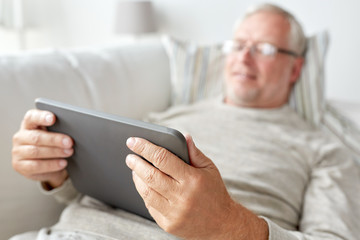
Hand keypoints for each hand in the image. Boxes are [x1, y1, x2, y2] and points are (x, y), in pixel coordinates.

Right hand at [12, 109, 72, 188]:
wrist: (48, 165)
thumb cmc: (53, 145)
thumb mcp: (56, 135)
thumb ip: (61, 129)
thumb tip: (75, 129)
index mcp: (29, 124)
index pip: (32, 117)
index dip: (42, 117)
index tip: (53, 118)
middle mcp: (21, 136)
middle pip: (37, 137)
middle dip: (55, 139)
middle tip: (70, 142)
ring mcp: (18, 152)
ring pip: (36, 151)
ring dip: (55, 152)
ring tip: (69, 152)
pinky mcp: (20, 166)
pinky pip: (35, 166)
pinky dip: (51, 164)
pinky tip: (63, 163)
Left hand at [126, 134, 267, 238]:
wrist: (222, 224)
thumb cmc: (215, 192)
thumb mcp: (210, 169)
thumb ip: (194, 153)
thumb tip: (183, 136)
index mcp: (192, 179)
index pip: (162, 158)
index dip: (145, 148)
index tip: (133, 141)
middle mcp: (181, 196)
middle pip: (150, 175)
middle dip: (136, 163)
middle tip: (130, 157)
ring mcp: (173, 212)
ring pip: (146, 192)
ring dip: (137, 178)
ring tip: (135, 169)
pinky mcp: (168, 224)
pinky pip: (149, 206)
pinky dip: (144, 193)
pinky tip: (144, 185)